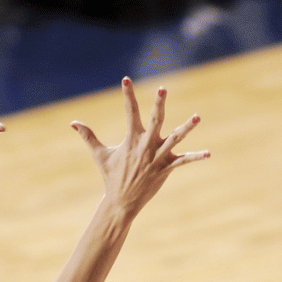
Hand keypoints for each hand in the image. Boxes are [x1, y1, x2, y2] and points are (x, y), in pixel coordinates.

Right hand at [72, 78, 207, 220]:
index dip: (127, 95)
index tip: (126, 79)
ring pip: (175, 138)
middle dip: (158, 104)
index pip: (129, 112)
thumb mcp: (100, 155)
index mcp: (131, 139)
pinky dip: (196, 157)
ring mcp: (157, 157)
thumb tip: (72, 123)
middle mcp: (145, 145)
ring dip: (187, 128)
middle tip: (163, 88)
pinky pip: (184, 161)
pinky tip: (209, 154)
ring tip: (198, 117)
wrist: (122, 201)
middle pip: (154, 120)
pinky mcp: (167, 169)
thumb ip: (88, 137)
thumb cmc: (112, 177)